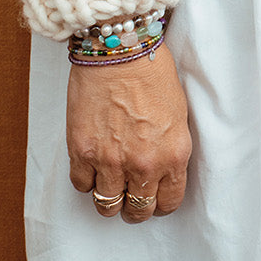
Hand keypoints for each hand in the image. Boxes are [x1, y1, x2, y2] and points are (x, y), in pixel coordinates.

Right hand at [67, 43, 191, 222]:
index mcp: (174, 154)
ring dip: (109, 198)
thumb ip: (170, 148)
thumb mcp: (178, 114)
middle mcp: (143, 164)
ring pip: (107, 206)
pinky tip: (92, 167)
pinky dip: (86, 180)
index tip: (155, 198)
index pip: (169, 202)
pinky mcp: (82, 152)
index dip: (161, 203)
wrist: (119, 49)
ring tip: (110, 185)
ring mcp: (110, 161)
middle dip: (135, 207)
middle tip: (131, 196)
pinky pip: (81, 185)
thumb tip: (163, 170)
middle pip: (138, 210)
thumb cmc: (151, 72)